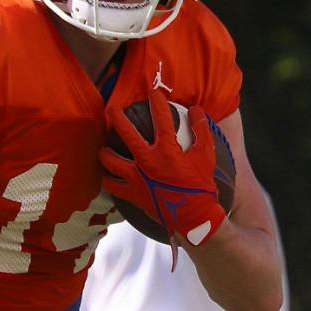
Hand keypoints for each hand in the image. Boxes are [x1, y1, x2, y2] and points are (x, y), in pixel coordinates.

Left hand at [99, 87, 225, 246]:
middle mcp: (147, 161)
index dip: (157, 102)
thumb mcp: (206, 156)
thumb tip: (196, 109)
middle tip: (112, 111)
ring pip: (111, 160)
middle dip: (117, 118)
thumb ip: (201, 131)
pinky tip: (106, 176)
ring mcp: (137, 178)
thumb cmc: (201, 187)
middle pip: (126, 133)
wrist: (194, 217)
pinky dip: (107, 180)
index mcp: (167, 150)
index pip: (160, 118)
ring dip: (106, 152)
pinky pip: (112, 186)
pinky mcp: (133, 194)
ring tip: (104, 148)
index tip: (153, 93)